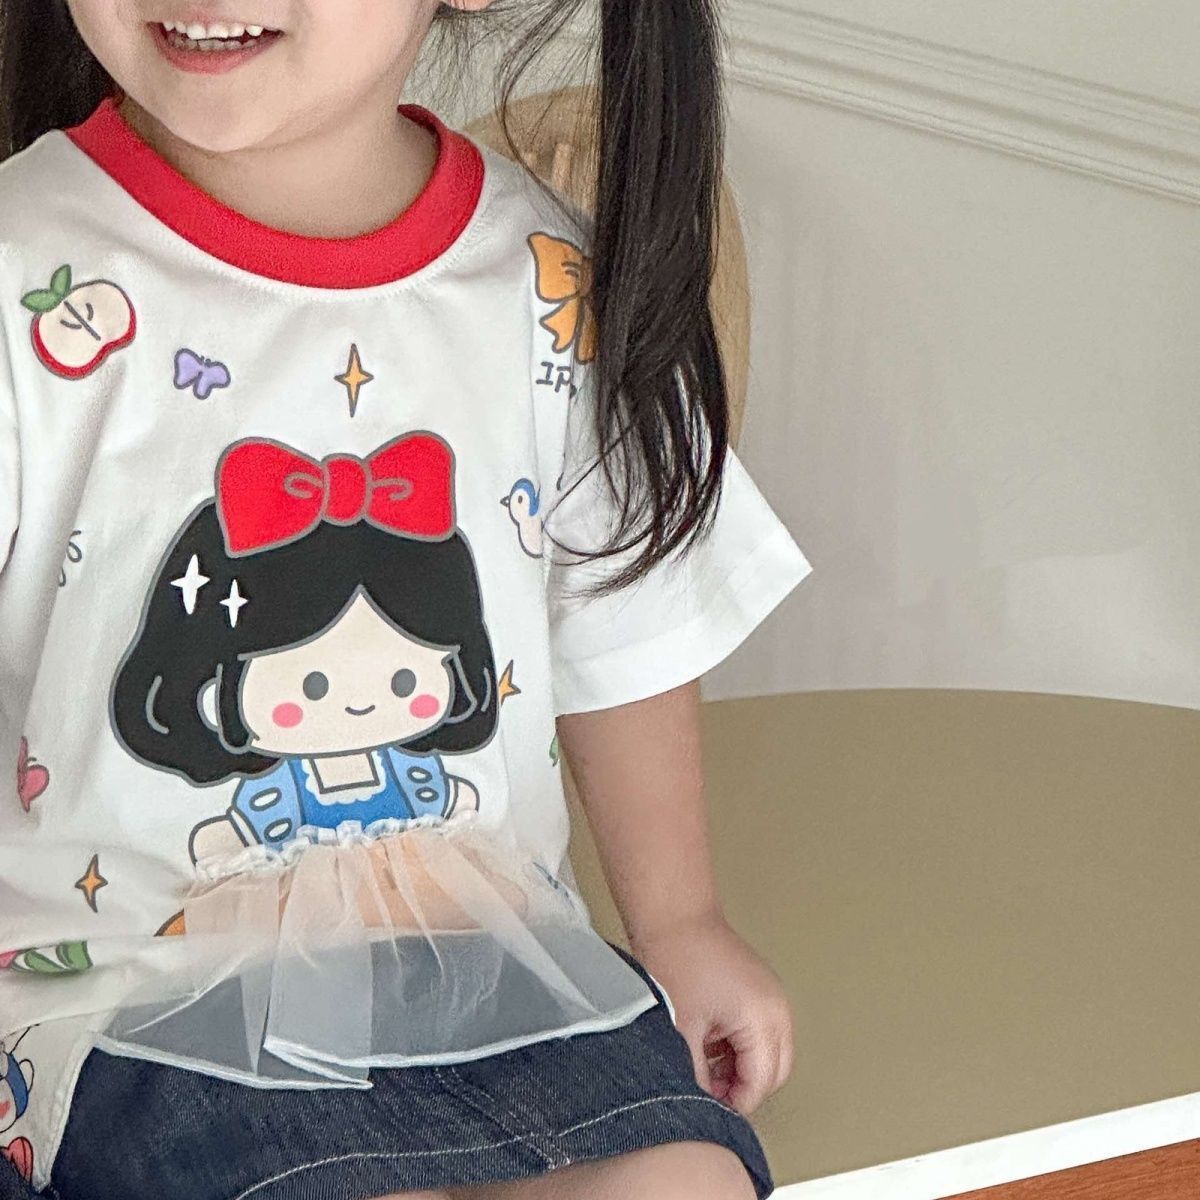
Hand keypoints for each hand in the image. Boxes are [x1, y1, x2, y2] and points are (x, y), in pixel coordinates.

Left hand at [631, 912, 793, 1114]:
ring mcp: (771, 995)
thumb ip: (696, 1077)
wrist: (675, 917)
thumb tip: (702, 1103)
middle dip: (743, 1086)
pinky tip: (709, 1041)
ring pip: (769, 1052)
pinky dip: (740, 1044)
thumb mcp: (682, 1031)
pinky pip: (761, 1030)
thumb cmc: (678, 959)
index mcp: (763, 1019)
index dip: (733, 1104)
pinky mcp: (760, 988)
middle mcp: (777, 1008)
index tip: (708, 1108)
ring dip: (741, 1066)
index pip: (760, 1083)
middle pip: (774, 1072)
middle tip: (709, 1089)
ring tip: (704, 1063)